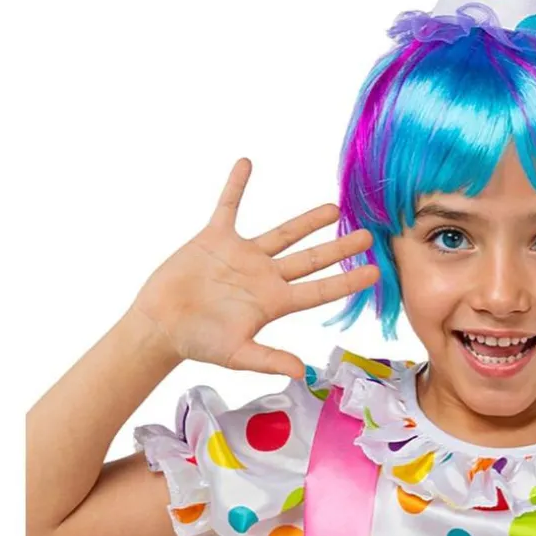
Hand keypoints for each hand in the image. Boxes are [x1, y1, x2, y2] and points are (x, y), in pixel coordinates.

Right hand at [130, 159, 377, 377]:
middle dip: (339, 247)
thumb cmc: (198, 343)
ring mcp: (243, 256)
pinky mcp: (215, 240)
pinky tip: (247, 163)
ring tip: (333, 208)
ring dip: (307, 220)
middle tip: (368, 236)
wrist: (160, 326)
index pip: (319, 289)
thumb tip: (303, 372)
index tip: (375, 272)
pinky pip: (228, 207)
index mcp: (274, 302)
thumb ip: (269, 359)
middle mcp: (265, 276)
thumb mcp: (237, 355)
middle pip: (311, 259)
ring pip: (282, 233)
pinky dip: (235, 186)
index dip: (347, 280)